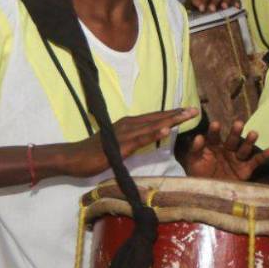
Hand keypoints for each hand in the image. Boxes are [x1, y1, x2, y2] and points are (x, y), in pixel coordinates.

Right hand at [60, 109, 198, 176]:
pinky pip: (141, 138)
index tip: (187, 111)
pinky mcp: (120, 145)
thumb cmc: (93, 154)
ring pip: (153, 124)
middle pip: (157, 117)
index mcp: (128, 124)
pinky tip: (167, 129)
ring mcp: (124, 133)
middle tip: (196, 110)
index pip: (154, 117)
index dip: (171, 113)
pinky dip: (155, 133)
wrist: (73, 157)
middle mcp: (128, 124)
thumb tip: (145, 140)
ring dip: (172, 119)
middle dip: (177, 113)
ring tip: (188, 115)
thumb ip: (132, 141)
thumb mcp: (118, 146)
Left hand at [178, 0, 239, 12]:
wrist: (216, 9)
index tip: (200, 8)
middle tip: (211, 9)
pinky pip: (237, 0)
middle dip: (215, 0)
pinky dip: (237, 3)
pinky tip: (236, 8)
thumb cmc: (206, 3)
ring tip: (224, 7)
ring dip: (226, 1)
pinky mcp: (236, 0)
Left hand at [183, 120, 268, 179]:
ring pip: (244, 148)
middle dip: (235, 132)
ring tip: (254, 133)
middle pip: (232, 140)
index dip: (215, 131)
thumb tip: (199, 136)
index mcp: (213, 147)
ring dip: (249, 141)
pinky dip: (265, 155)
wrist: (208, 195)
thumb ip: (196, 150)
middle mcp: (227, 150)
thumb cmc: (199, 177)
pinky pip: (256, 161)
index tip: (216, 124)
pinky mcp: (246, 169)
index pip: (214, 137)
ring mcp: (237, 159)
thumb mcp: (194, 163)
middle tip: (239, 124)